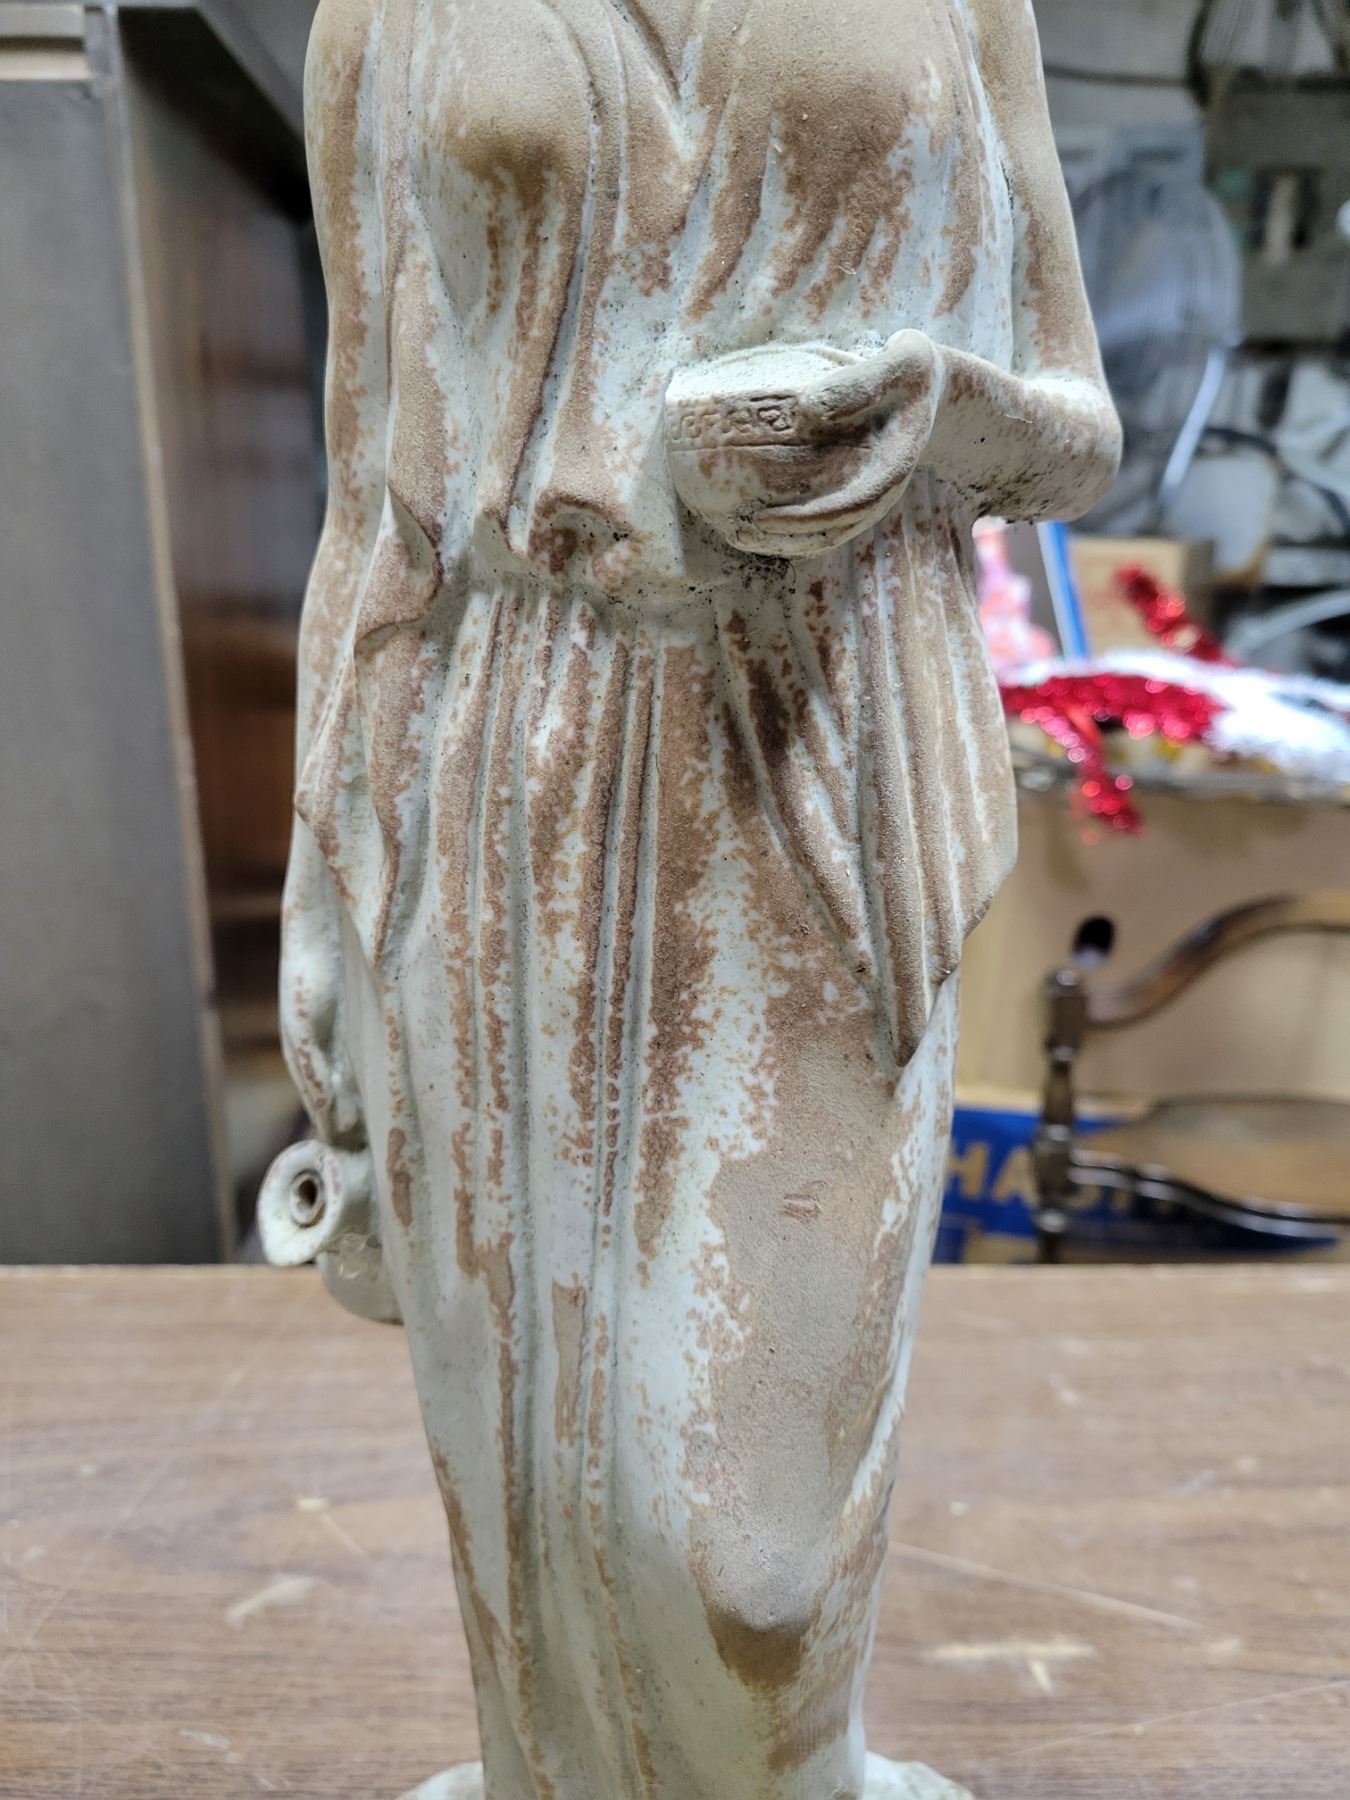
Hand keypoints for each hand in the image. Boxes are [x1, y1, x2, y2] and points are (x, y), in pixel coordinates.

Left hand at [752, 330, 943, 553]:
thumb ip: (861, 382)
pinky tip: (760, 518)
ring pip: (827, 533)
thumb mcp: (901, 361)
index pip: (850, 506)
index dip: (806, 518)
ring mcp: (868, 495)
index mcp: (893, 467)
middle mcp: (881, 491)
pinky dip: (792, 527)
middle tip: (739, 530)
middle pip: (833, 530)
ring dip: (785, 539)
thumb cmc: (912, 370)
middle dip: (785, 537)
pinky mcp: (855, 491)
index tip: (763, 517)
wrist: (926, 387)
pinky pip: (823, 520)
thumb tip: (806, 409)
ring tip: (740, 533)